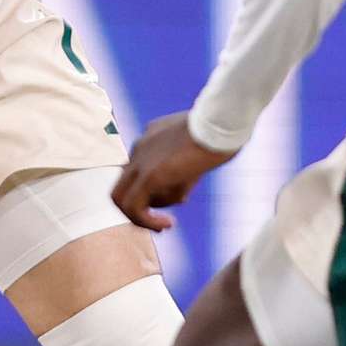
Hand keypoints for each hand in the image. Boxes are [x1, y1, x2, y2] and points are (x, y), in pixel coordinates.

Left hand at [113, 110, 235, 227]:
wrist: (223, 120)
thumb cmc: (223, 132)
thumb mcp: (199, 150)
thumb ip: (185, 171)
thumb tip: (179, 196)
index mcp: (151, 137)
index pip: (138, 170)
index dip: (150, 192)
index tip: (171, 202)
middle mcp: (140, 147)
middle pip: (123, 185)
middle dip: (138, 208)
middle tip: (160, 222)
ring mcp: (141, 160)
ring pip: (123, 199)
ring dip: (144, 219)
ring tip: (170, 222)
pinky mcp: (150, 175)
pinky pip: (134, 207)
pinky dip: (146, 222)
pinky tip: (169, 225)